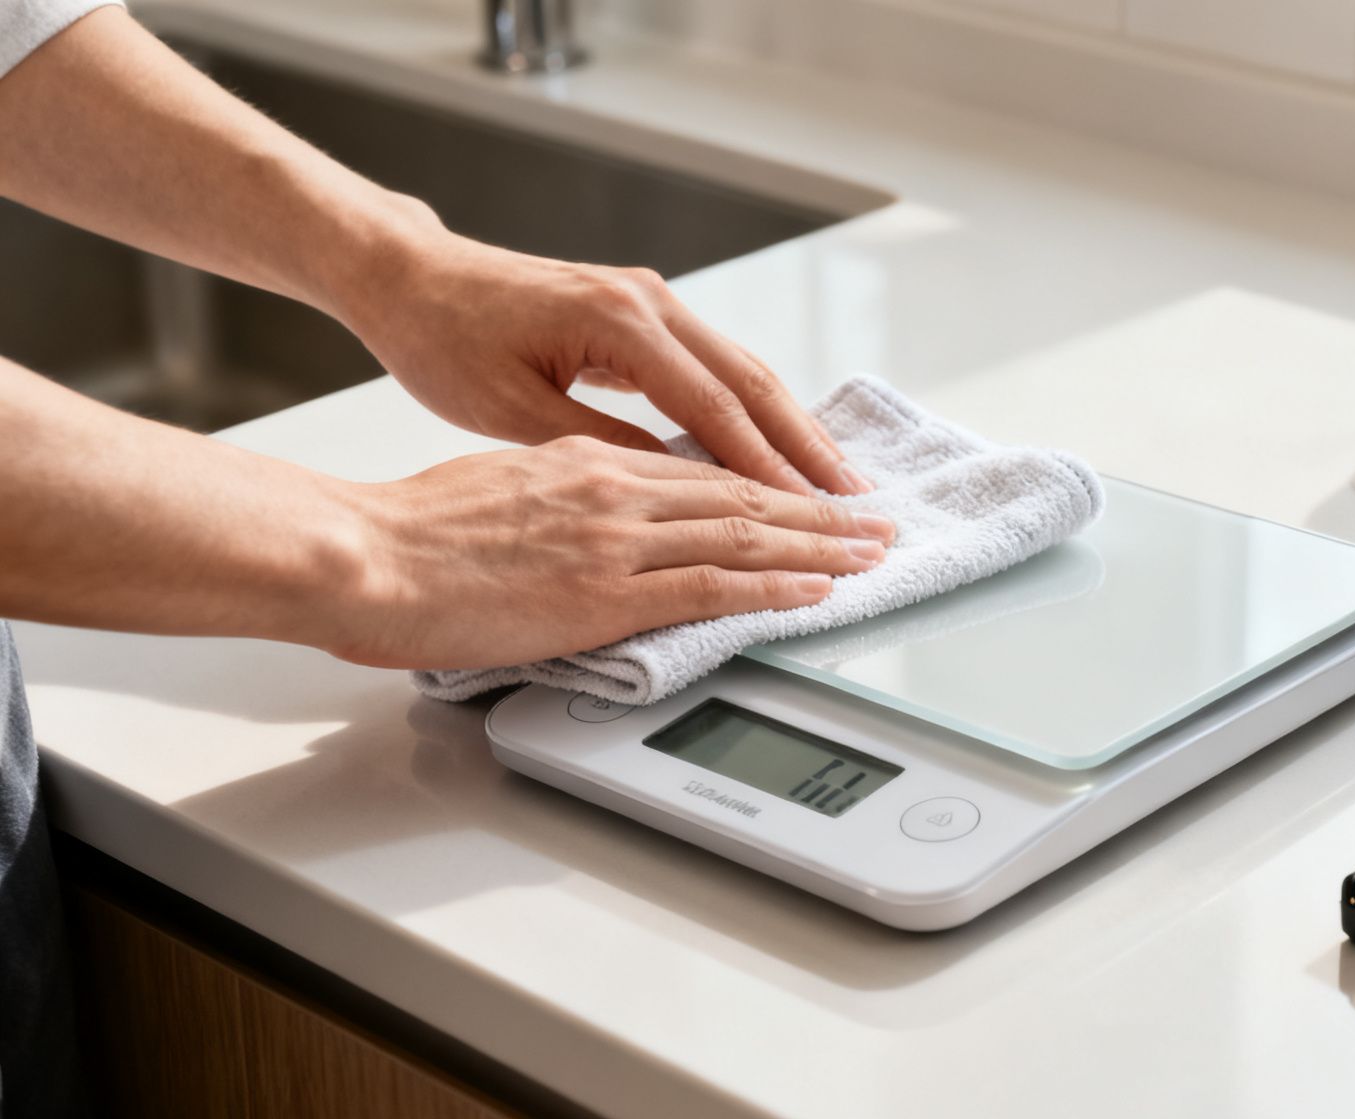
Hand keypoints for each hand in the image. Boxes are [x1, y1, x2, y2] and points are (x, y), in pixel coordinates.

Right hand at [329, 436, 893, 668]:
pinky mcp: (606, 590)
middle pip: (741, 492)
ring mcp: (615, 538)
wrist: (359, 553)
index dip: (766, 480)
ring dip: (819, 543)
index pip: (699, 469)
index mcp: (584, 462)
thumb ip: (555, 502)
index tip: (808, 494)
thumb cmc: (404, 532)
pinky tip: (816, 587)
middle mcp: (613, 488)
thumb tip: (582, 527)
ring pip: (744, 532)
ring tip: (871, 552)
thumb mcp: (494, 490)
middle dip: (817, 507)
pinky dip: (775, 584)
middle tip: (873, 520)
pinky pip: (713, 584)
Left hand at [339, 224, 870, 496]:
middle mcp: (650, 302)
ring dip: (792, 430)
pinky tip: (776, 449)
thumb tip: (677, 489)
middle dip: (808, 448)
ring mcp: (651, 302)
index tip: (811, 516)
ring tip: (836, 484)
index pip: (716, 408)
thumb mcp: (513, 412)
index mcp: (620, 322)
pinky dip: (753, 412)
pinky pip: (716, 367)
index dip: (768, 468)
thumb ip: (602, 449)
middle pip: (753, 382)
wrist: (409, 276)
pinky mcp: (642, 314)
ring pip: (744, 371)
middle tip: (856, 503)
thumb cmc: (443, 339)